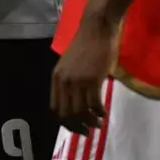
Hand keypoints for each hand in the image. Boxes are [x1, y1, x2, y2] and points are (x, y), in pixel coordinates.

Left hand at [50, 14, 118, 134]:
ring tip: (98, 124)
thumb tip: (76, 102)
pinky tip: (104, 113)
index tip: (76, 126)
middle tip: (88, 131)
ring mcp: (77, 81)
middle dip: (77, 126)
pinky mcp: (92, 80)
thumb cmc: (87, 45)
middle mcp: (64, 81)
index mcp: (56, 78)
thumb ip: (70, 81)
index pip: (55, 108)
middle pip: (66, 113)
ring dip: (90, 122)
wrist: (97, 29)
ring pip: (80, 111)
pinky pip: (94, 105)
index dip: (65, 122)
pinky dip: (99, 113)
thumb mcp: (70, 65)